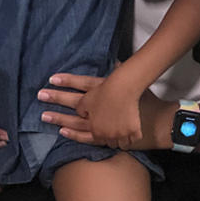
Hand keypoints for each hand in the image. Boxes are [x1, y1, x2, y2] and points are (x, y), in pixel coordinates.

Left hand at [39, 73, 174, 150]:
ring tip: (45, 116)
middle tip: (40, 96)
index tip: (51, 78)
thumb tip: (117, 63)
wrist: (159, 121)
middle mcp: (102, 108)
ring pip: (76, 122)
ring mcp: (103, 125)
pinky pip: (87, 138)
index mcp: (107, 91)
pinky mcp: (107, 137)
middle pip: (75, 103)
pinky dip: (74, 135)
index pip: (83, 83)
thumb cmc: (146, 100)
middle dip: (56, 99)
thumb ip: (121, 71)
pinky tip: (63, 132)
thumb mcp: (133, 83)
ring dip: (60, 119)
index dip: (67, 81)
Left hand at [77, 75, 143, 149]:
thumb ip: (81, 111)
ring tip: (124, 135)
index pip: (98, 140)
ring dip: (123, 140)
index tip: (104, 132)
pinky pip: (135, 139)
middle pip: (111, 144)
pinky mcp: (134, 130)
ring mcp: (122, 134)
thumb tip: (82, 115)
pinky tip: (133, 132)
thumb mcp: (85, 101)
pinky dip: (134, 137)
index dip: (101, 135)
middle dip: (112, 139)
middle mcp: (109, 136)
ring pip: (123, 144)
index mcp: (96, 131)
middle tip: (114, 133)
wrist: (120, 89)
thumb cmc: (101, 93)